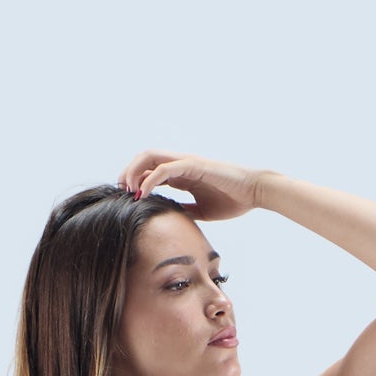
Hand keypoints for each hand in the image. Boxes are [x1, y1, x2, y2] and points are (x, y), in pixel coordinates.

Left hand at [117, 149, 264, 221]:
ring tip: (128, 191)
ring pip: (150, 157)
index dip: (135, 182)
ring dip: (134, 171)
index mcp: (182, 174)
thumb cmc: (233, 200)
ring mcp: (186, 162)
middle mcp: (181, 164)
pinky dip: (150, 179)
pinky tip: (143, 193)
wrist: (254, 191)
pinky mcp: (193, 165)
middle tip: (121, 192)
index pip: (150, 171)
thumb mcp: (201, 211)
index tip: (127, 200)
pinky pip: (165, 168)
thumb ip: (184, 210)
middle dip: (128, 173)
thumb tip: (169, 219)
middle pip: (145, 159)